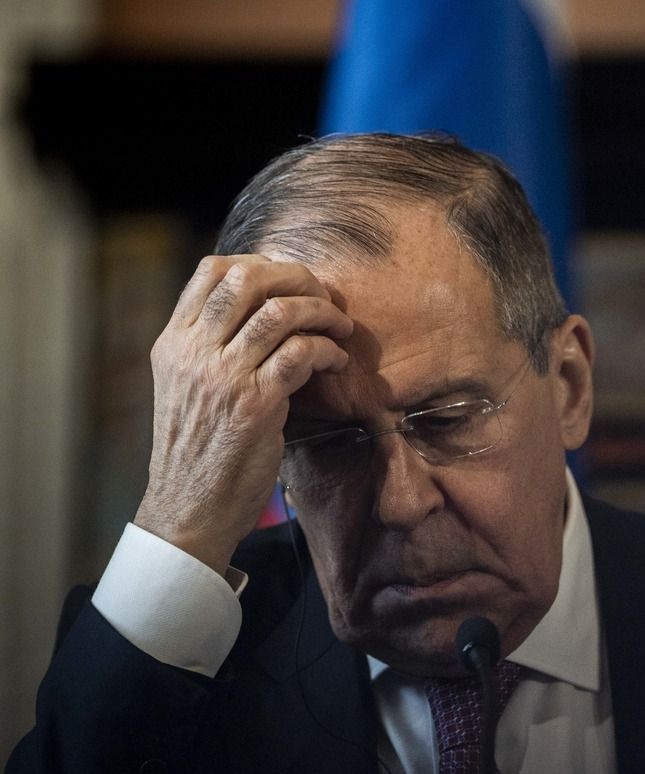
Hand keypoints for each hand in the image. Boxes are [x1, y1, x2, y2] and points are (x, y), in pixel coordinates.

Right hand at [134, 255, 352, 575]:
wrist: (189, 508)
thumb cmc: (198, 449)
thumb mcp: (187, 387)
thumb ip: (210, 346)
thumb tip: (259, 309)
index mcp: (173, 342)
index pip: (211, 271)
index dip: (260, 263)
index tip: (291, 281)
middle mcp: (193, 352)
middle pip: (248, 279)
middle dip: (298, 278)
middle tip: (325, 298)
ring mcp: (223, 376)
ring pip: (281, 312)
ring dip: (322, 313)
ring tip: (339, 329)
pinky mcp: (255, 404)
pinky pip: (302, 353)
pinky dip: (327, 350)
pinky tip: (336, 361)